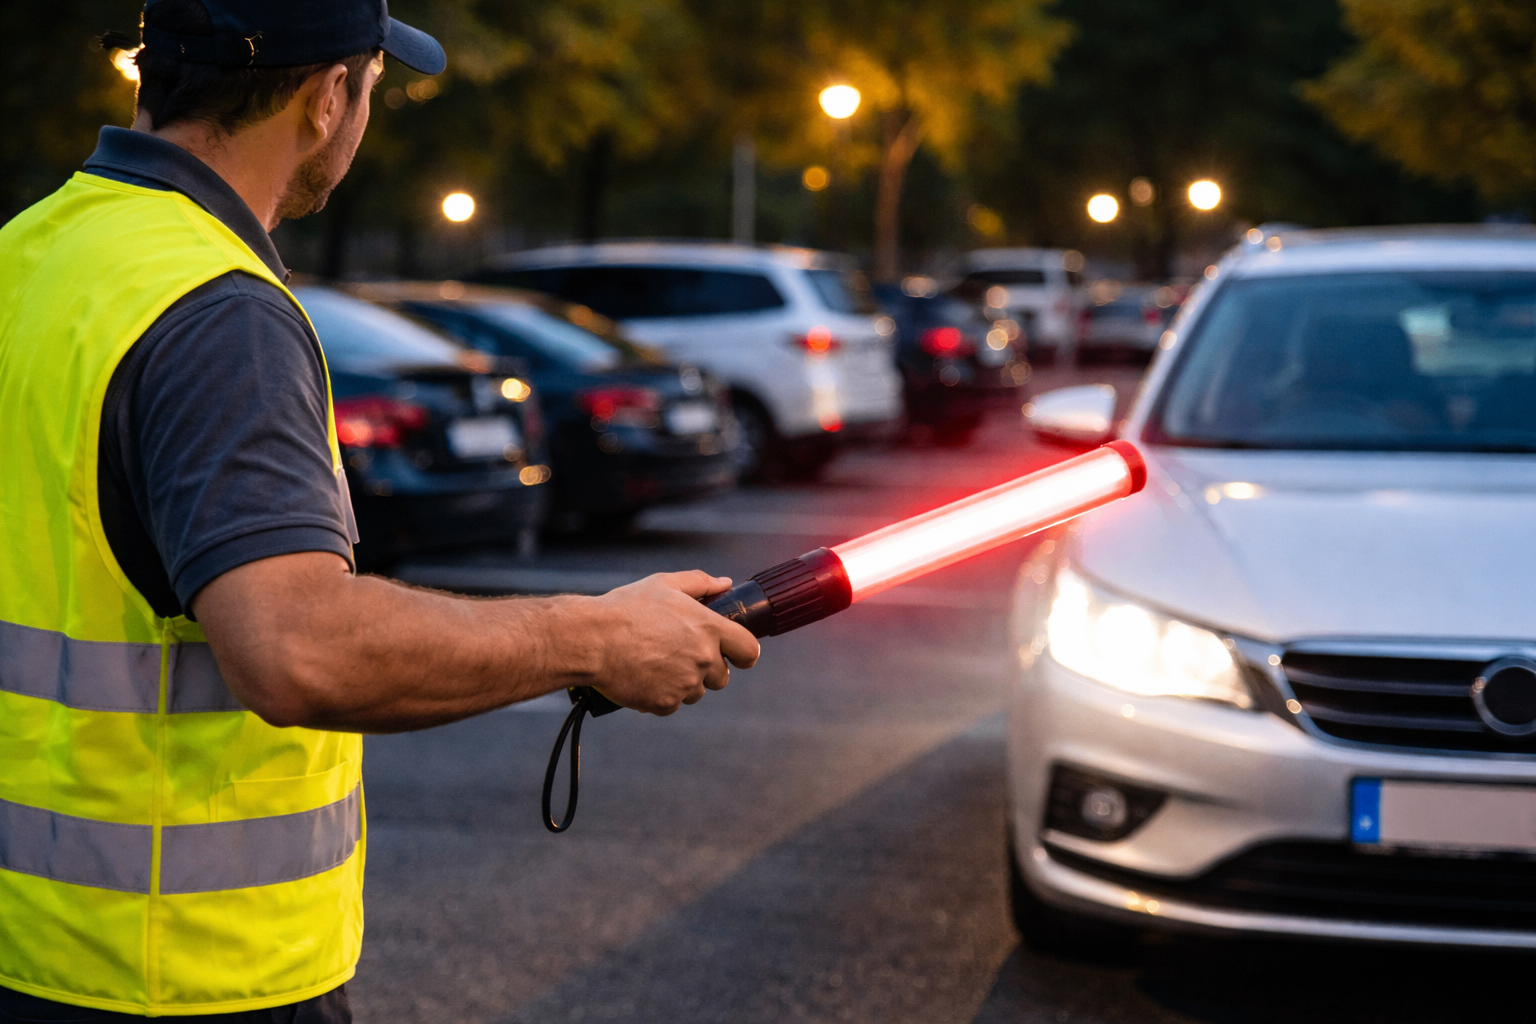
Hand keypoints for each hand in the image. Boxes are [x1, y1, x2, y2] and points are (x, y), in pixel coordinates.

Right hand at [585, 572, 760, 714]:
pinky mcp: (665, 703)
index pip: (749, 651)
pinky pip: (672, 704)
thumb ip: (700, 583)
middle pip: (722, 677)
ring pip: (696, 692)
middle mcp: (703, 658)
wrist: (592, 640)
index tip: (733, 654)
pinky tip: (643, 677)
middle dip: (706, 669)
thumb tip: (725, 584)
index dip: (742, 654)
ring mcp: (685, 684)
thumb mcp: (664, 584)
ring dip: (682, 683)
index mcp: (709, 628)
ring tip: (655, 663)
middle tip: (679, 655)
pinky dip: (660, 695)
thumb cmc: (626, 609)